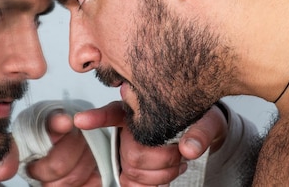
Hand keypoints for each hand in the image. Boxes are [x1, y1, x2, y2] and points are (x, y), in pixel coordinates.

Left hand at [0, 111, 101, 185]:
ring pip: (73, 177)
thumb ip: (10, 154)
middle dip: (42, 173)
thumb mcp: (21, 140)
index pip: (57, 119)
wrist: (58, 140)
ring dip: (56, 184)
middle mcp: (78, 130)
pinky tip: (64, 181)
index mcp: (54, 118)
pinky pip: (90, 184)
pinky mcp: (102, 164)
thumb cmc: (39, 138)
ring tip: (48, 176)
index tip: (64, 123)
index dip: (59, 122)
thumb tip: (1, 173)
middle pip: (60, 163)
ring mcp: (93, 147)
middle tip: (35, 170)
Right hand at [75, 101, 227, 185]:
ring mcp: (128, 149)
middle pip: (133, 152)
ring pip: (135, 170)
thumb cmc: (200, 119)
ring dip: (162, 174)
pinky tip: (163, 177)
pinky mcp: (131, 168)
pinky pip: (133, 183)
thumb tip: (190, 149)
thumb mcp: (209, 120)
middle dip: (162, 159)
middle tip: (179, 153)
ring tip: (177, 162)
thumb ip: (202, 132)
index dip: (95, 118)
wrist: (202, 131)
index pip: (112, 113)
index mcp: (140, 109)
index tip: (80, 120)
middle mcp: (129, 127)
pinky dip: (151, 185)